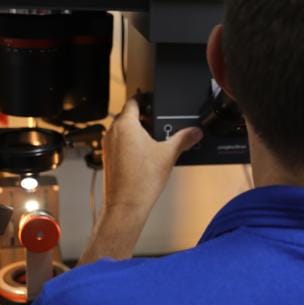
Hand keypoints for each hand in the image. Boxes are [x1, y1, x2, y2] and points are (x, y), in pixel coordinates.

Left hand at [79, 98, 201, 263]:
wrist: (127, 205)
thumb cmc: (142, 181)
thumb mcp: (169, 154)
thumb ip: (183, 139)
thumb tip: (195, 132)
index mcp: (125, 125)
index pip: (133, 102)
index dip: (144, 99)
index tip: (151, 100)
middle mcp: (113, 133)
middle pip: (127, 116)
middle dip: (142, 118)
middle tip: (158, 124)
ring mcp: (108, 147)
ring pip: (122, 131)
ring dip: (135, 132)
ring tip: (153, 142)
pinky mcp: (107, 160)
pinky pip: (119, 145)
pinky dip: (130, 146)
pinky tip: (144, 157)